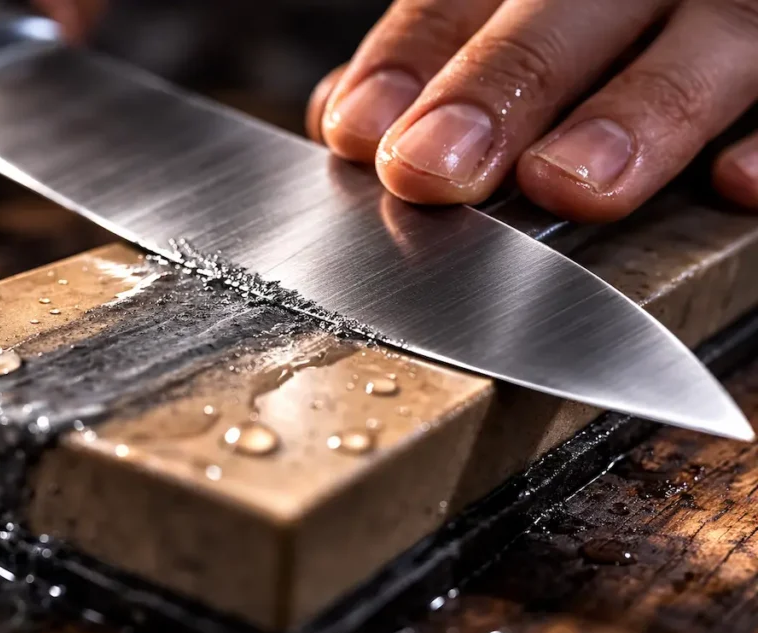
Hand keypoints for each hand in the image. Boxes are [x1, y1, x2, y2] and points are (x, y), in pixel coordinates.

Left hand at [308, 0, 757, 220]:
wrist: (681, 0)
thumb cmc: (585, 22)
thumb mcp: (506, 11)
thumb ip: (437, 52)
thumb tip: (341, 115)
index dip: (412, 60)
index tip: (358, 132)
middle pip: (569, 12)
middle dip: (500, 86)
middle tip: (435, 167)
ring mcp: (731, 7)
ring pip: (707, 41)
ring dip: (636, 113)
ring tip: (567, 183)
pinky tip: (734, 186)